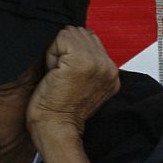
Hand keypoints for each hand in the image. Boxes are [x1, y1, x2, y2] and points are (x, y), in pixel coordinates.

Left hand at [26, 26, 119, 144]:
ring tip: (58, 75)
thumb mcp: (81, 87)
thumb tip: (72, 44)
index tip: (66, 76)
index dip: (70, 52)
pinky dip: (51, 54)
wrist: (55, 129)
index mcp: (111, 73)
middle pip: (81, 33)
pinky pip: (61, 38)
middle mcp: (109, 66)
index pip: (90, 40)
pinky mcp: (81, 61)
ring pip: (71, 34)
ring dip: (58, 52)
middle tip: (60, 76)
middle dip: (64, 50)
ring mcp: (97, 63)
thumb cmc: (59, 112)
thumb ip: (86, 65)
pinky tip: (53, 73)